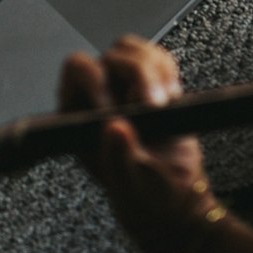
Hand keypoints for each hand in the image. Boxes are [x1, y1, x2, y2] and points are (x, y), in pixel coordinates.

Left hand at [59, 35, 225, 252]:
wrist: (174, 201)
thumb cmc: (143, 196)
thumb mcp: (130, 183)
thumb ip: (120, 157)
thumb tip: (114, 127)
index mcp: (79, 115)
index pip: (78, 70)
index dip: (97, 79)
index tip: (119, 106)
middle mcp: (100, 95)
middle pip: (112, 55)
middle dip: (138, 74)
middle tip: (155, 105)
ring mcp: (127, 87)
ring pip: (136, 51)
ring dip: (156, 71)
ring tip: (166, 102)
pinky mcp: (154, 86)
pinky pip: (160, 59)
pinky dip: (169, 72)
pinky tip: (173, 96)